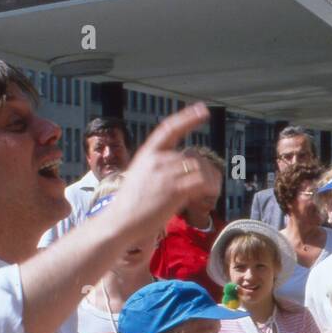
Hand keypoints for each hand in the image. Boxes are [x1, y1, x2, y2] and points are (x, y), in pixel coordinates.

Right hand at [105, 104, 221, 247]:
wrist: (120, 221)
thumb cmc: (129, 205)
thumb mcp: (140, 177)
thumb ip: (158, 169)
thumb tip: (180, 170)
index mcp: (147, 153)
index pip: (169, 128)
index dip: (187, 118)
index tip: (203, 110)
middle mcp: (157, 160)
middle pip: (191, 154)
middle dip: (204, 168)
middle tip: (209, 182)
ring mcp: (165, 174)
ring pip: (199, 167)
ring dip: (209, 178)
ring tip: (211, 189)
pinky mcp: (174, 190)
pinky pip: (201, 182)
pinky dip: (210, 186)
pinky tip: (211, 193)